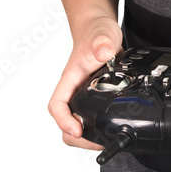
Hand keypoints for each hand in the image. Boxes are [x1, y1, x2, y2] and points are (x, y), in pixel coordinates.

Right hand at [47, 14, 122, 149]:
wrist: (101, 29)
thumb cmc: (96, 31)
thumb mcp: (102, 34)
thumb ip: (102, 42)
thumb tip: (104, 52)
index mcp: (70, 78)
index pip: (57, 105)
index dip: (64, 121)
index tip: (77, 130)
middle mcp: (74, 89)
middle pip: (66, 122)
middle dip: (78, 138)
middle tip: (98, 141)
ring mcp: (84, 94)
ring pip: (79, 122)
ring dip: (89, 134)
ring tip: (106, 138)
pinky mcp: (96, 96)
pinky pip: (92, 116)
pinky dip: (100, 125)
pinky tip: (113, 126)